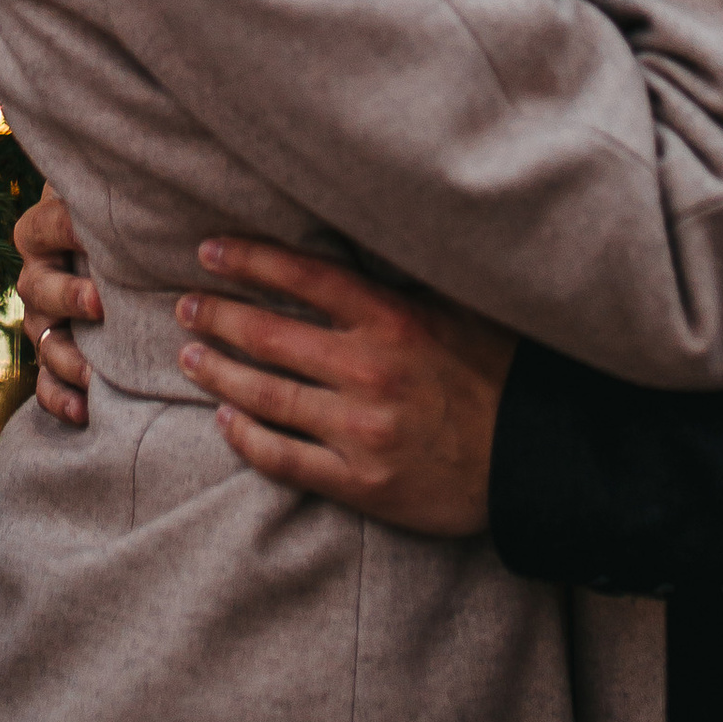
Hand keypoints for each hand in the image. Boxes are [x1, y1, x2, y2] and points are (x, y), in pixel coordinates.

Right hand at [14, 184, 100, 427]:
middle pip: (38, 287)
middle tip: (101, 304)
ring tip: (95, 373)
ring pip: (42, 340)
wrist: (111, 253)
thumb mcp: (112, 201)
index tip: (97, 239)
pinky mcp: (52, 356)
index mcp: (41, 231)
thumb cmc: (116, 219)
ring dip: (68, 358)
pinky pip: (45, 384)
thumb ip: (123, 195)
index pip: (46, 226)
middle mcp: (36, 275)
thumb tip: (165, 188)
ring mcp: (41, 320)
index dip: (67, 231)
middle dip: (68, 297)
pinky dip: (61, 399)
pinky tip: (85, 410)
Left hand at [174, 236, 515, 537]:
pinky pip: (287, 460)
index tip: (210, 250)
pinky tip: (226, 421)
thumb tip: (357, 238)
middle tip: (185, 304)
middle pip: (271, 335)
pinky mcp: (362, 483)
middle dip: (218, 316)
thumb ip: (404, 284)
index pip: (304, 277)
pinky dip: (249, 438)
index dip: (250, 260)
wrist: (537, 461)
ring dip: (220, 373)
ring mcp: (362, 430)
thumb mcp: (461, 310)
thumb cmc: (501, 375)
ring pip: (268, 396)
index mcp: (394, 320)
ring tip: (189, 357)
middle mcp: (370, 370)